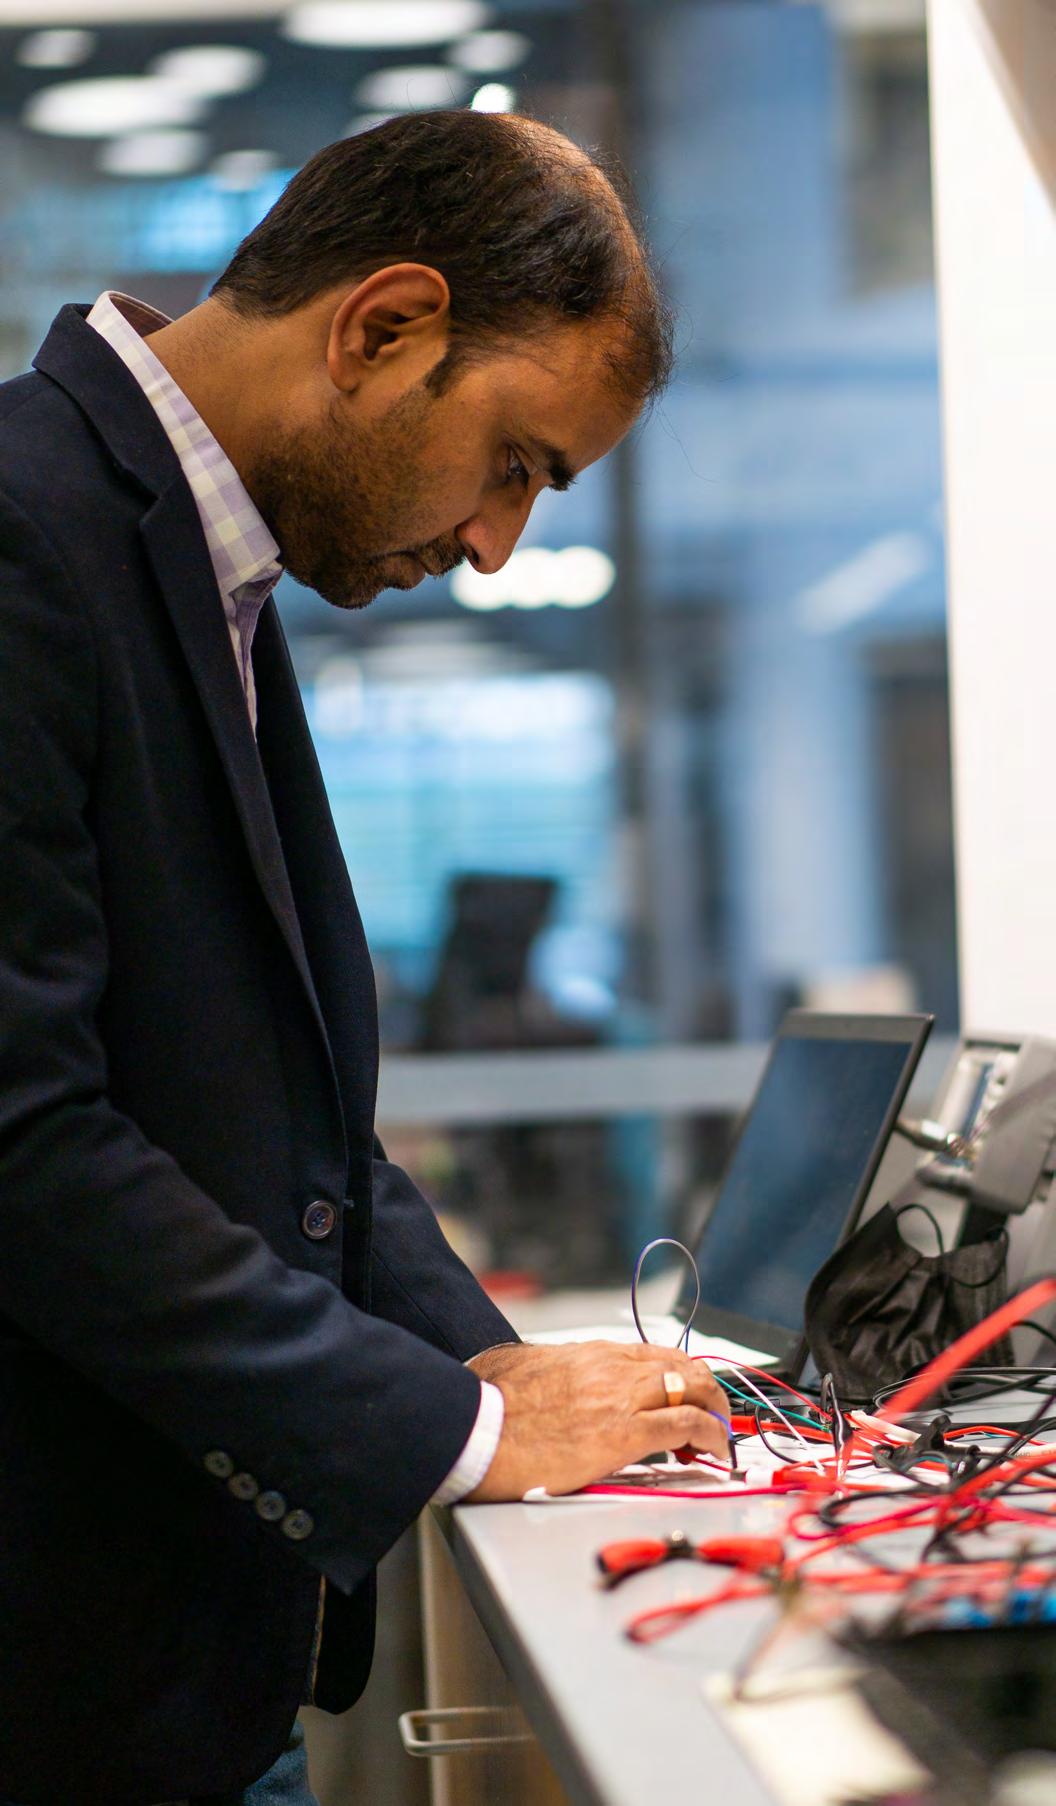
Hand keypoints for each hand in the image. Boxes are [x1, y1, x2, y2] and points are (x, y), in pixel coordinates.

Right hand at [463, 1341, 728, 1500]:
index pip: (657, 1354)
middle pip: (684, 1368)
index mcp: (590, 1353)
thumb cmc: (487, 1403)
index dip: (683, 1375)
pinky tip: (714, 1449)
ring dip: (716, 1412)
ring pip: (694, 1390)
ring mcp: (620, 1399)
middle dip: (709, 1392)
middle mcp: (612, 1369)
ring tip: (719, 1436)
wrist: (475, 1429)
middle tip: (714, 1417)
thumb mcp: (520, 1365)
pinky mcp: (624, 1435)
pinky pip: (687, 1426)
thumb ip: (545, 1367)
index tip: (689, 1395)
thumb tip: (540, 1371)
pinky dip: (710, 1436)